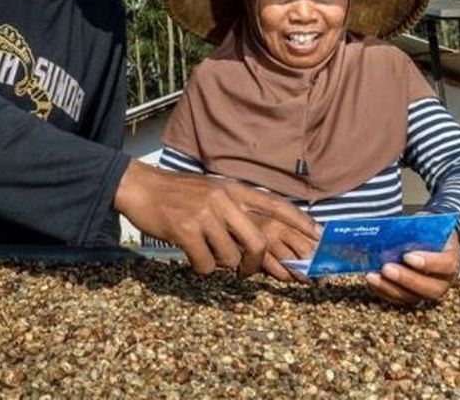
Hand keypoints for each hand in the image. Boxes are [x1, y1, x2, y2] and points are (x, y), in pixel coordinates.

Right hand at [114, 161, 319, 276]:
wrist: (140, 187)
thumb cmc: (177, 194)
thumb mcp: (211, 191)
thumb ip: (233, 208)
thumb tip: (256, 235)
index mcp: (232, 189)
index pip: (274, 204)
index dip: (299, 220)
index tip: (318, 234)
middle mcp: (223, 199)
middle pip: (257, 240)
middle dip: (255, 263)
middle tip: (246, 271)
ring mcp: (205, 214)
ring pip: (230, 257)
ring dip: (219, 264)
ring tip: (205, 252)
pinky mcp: (186, 230)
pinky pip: (206, 264)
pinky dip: (201, 267)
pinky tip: (190, 255)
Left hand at [365, 230, 459, 306]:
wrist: (436, 241)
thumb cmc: (431, 232)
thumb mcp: (429, 225)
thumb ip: (418, 229)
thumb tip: (394, 230)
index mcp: (452, 259)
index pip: (445, 265)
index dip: (428, 263)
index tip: (407, 256)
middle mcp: (445, 281)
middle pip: (430, 288)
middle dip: (406, 279)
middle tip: (386, 268)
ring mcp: (429, 291)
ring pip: (413, 297)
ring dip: (390, 288)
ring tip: (373, 276)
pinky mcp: (415, 296)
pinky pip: (400, 300)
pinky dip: (384, 292)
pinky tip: (372, 281)